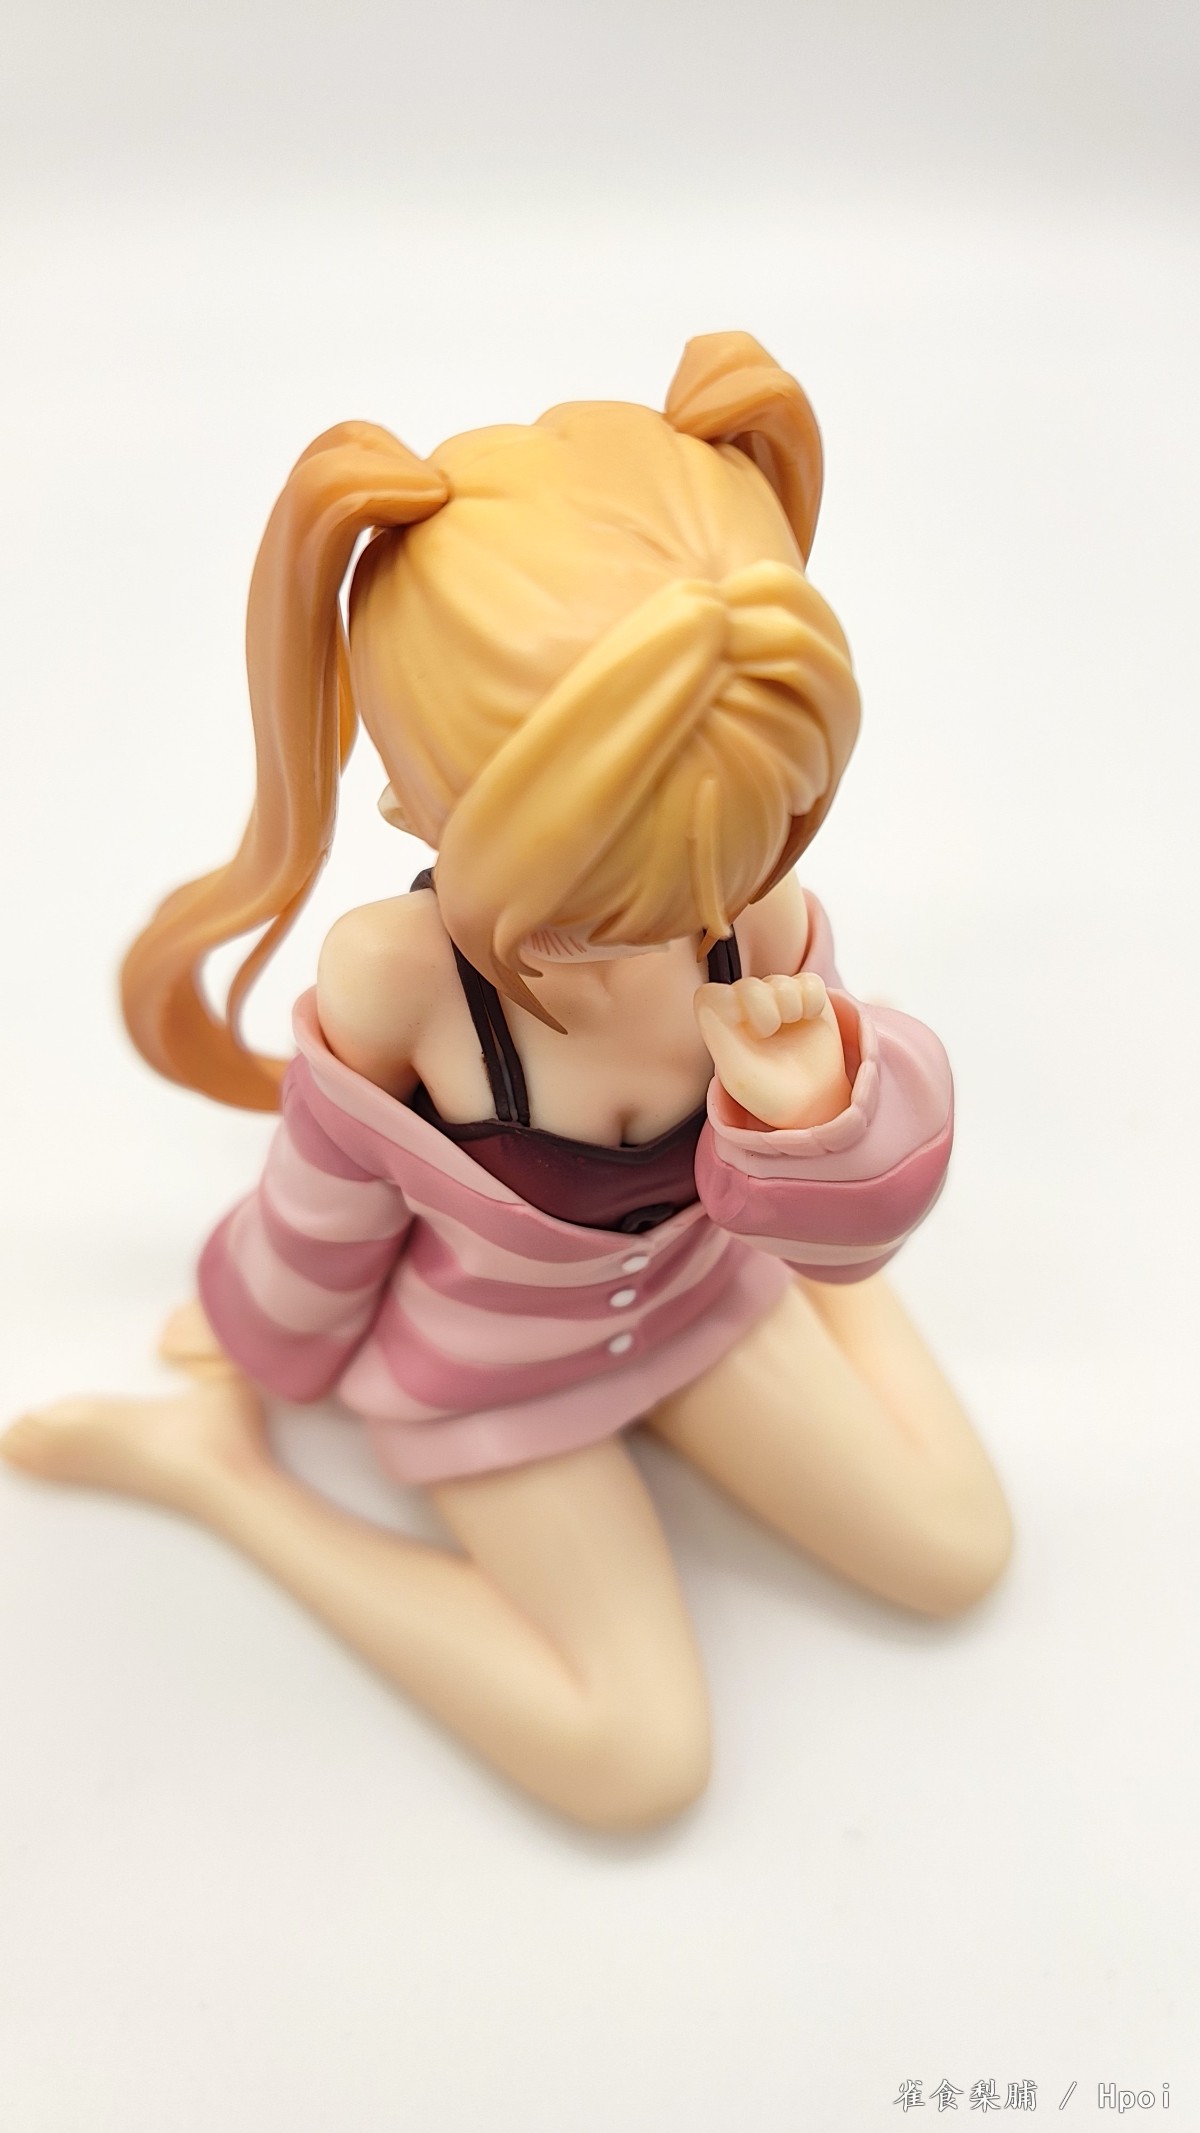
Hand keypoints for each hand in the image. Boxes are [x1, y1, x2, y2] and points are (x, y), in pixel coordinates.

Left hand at [694, 973, 852, 1129]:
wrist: (810, 1104)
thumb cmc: (768, 1091)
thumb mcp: (736, 1071)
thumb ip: (717, 1032)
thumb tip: (708, 994)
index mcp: (722, 1024)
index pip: (710, 994)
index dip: (725, 1006)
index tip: (739, 1029)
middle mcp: (747, 1008)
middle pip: (747, 985)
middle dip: (761, 1009)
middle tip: (768, 1034)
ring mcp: (777, 1000)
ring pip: (780, 981)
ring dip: (788, 1004)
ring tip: (789, 1027)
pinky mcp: (807, 997)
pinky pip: (810, 981)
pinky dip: (812, 998)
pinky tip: (808, 1017)